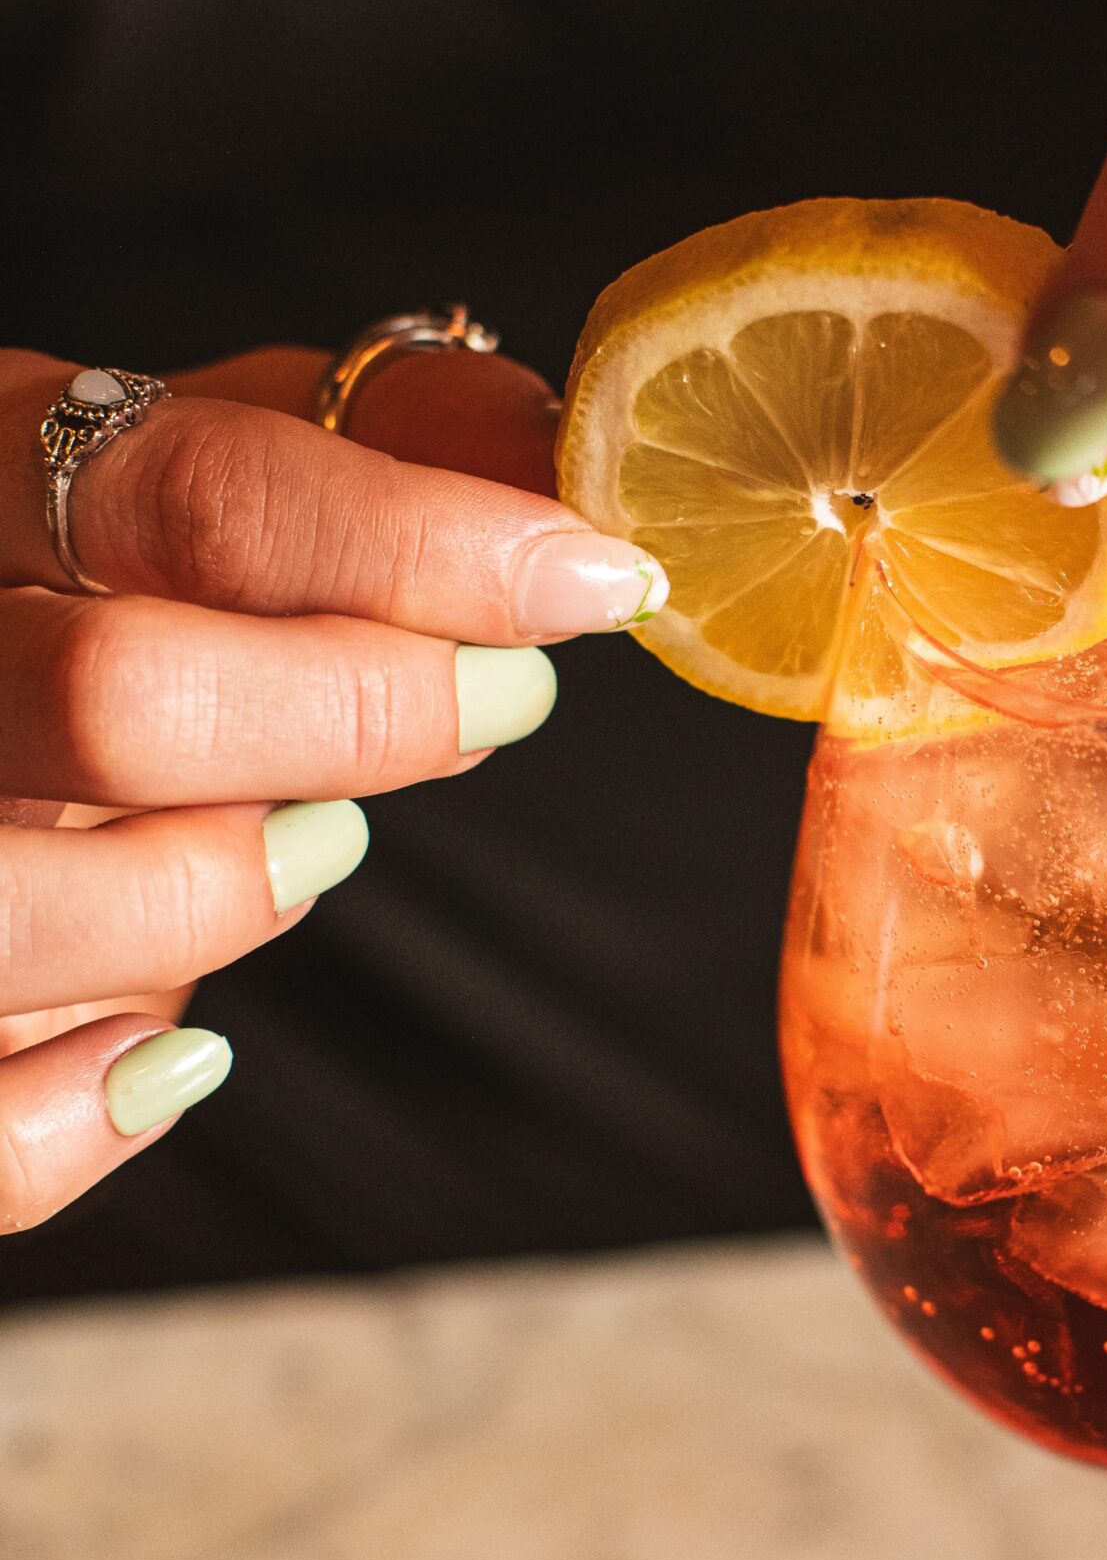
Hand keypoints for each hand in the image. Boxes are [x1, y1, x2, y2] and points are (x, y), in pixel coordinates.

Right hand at [0, 341, 667, 1232]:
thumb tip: (554, 444)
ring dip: (217, 896)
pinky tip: (170, 1052)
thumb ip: (367, 443)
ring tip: (312, 846)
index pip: (202, 498)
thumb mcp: (188, 461)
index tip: (596, 581)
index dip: (426, 547)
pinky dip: (82, 1116)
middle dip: (361, 719)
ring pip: (21, 913)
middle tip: (498, 705)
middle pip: (121, 700)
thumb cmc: (73, 580)